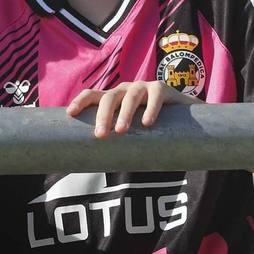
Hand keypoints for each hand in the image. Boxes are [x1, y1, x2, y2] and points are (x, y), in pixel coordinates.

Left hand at [67, 80, 199, 137]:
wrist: (183, 119)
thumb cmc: (149, 129)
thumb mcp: (129, 131)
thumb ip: (115, 142)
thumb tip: (92, 166)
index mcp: (114, 98)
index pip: (93, 95)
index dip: (80, 101)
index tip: (70, 113)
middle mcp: (125, 89)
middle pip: (109, 98)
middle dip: (103, 115)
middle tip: (100, 136)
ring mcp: (143, 87)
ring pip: (130, 97)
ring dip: (124, 113)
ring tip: (121, 131)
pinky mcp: (162, 89)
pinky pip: (155, 97)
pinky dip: (150, 109)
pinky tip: (147, 123)